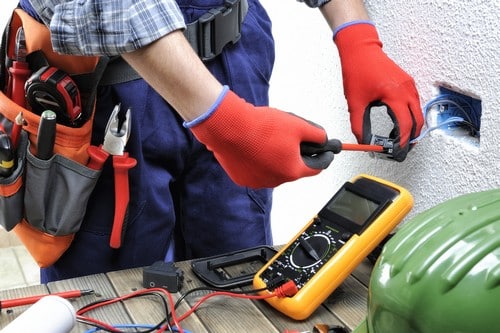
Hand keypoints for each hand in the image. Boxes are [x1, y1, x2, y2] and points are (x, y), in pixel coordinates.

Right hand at [186, 87, 333, 187]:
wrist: (228, 126)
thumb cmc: (260, 126)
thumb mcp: (297, 125)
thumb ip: (316, 134)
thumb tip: (324, 139)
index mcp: (292, 170)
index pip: (316, 168)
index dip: (323, 157)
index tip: (327, 153)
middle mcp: (276, 181)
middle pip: (293, 168)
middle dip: (295, 154)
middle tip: (292, 138)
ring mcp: (257, 181)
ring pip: (274, 170)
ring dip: (276, 158)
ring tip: (269, 139)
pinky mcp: (242, 178)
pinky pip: (256, 170)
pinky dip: (258, 161)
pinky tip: (254, 146)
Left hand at [334, 22, 423, 160]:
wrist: (360, 50)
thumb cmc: (358, 71)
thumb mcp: (355, 103)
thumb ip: (359, 124)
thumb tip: (364, 141)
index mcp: (394, 95)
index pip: (404, 125)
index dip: (402, 142)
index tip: (396, 152)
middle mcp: (406, 90)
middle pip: (417, 121)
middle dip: (411, 138)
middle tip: (401, 150)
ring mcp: (409, 85)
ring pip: (418, 113)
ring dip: (411, 127)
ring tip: (399, 140)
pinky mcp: (407, 83)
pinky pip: (415, 104)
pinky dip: (410, 116)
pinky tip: (399, 123)